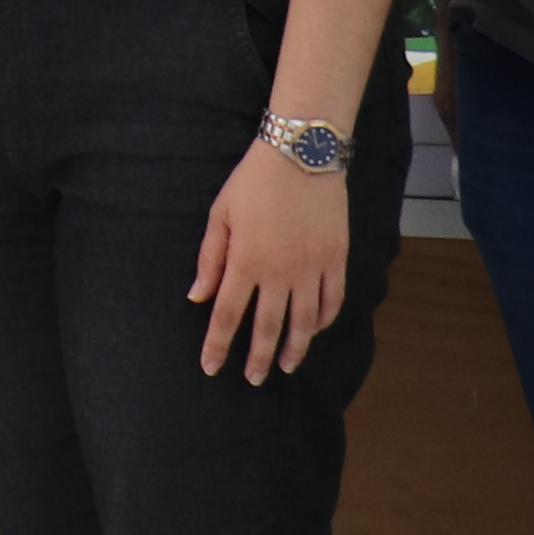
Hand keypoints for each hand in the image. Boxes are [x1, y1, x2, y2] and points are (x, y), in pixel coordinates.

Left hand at [190, 133, 357, 378]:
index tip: (212, 368)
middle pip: (268, 327)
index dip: (219, 345)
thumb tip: (197, 296)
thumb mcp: (220, 214)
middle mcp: (279, 272)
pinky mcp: (336, 259)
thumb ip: (210, 259)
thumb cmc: (253, 181)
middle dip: (258, 358)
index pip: (228, 315)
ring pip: (304, 322)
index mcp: (245, 261)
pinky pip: (331, 300)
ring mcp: (311, 268)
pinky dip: (323, 320)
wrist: (302, 155)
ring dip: (295, 349)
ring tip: (287, 367)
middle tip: (253, 380)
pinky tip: (314, 331)